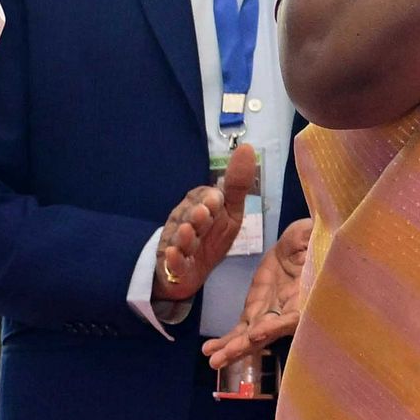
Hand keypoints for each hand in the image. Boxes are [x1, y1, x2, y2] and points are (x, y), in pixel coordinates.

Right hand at [154, 149, 257, 305]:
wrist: (190, 272)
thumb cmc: (211, 237)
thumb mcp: (230, 212)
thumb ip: (237, 185)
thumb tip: (247, 148)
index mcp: (199, 206)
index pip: (202, 197)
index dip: (209, 199)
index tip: (216, 200)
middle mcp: (184, 221)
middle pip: (189, 216)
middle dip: (197, 215)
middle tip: (204, 213)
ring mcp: (176, 242)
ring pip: (180, 238)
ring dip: (185, 235)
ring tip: (187, 231)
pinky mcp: (171, 265)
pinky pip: (171, 261)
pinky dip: (172, 258)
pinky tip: (174, 254)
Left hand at [204, 219, 314, 377]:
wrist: (302, 243)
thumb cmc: (316, 239)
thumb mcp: (314, 234)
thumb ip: (311, 237)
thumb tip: (314, 231)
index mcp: (309, 294)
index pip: (295, 315)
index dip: (279, 325)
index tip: (259, 332)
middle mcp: (291, 311)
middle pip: (268, 333)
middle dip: (247, 345)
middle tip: (227, 355)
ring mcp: (272, 314)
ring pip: (252, 336)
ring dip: (233, 349)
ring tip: (214, 361)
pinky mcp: (257, 310)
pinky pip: (242, 329)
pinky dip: (228, 340)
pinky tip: (210, 350)